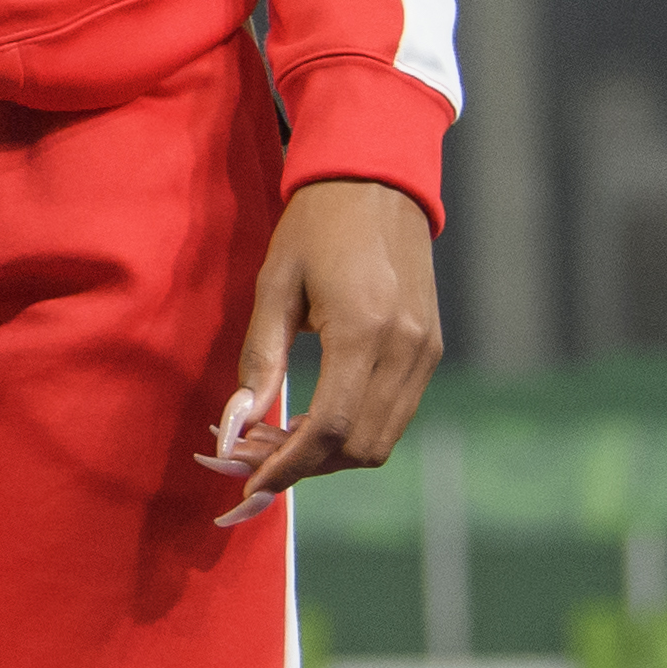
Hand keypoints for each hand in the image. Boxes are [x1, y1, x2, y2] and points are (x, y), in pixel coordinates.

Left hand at [202, 178, 442, 524]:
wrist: (376, 184)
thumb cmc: (314, 227)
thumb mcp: (274, 285)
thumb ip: (260, 358)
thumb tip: (235, 423)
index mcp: (366, 330)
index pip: (332, 427)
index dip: (289, 464)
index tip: (248, 483)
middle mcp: (407, 350)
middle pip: (360, 446)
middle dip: (302, 464)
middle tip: (245, 457)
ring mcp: (426, 353)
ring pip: (381, 439)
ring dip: (325, 453)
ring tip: (268, 439)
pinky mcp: (430, 351)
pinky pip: (393, 413)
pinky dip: (351, 430)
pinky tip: (307, 417)